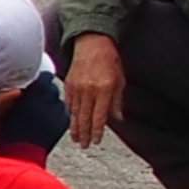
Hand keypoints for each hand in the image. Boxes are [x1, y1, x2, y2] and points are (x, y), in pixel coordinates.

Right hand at [62, 31, 123, 150]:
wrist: (91, 43)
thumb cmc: (109, 60)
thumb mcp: (120, 80)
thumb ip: (117, 100)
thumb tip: (116, 118)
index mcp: (104, 90)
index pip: (99, 116)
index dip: (97, 131)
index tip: (96, 140)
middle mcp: (89, 91)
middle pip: (85, 118)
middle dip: (85, 134)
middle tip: (85, 145)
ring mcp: (76, 88)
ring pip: (75, 113)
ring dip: (75, 128)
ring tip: (76, 139)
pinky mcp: (68, 85)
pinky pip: (69, 104)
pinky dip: (70, 114)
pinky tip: (71, 122)